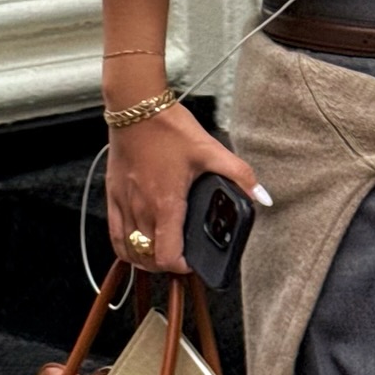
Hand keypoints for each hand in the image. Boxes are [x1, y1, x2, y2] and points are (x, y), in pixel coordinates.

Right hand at [106, 103, 267, 274]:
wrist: (135, 107)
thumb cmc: (168, 128)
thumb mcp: (210, 150)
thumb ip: (239, 175)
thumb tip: (262, 196)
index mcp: (165, 203)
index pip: (166, 256)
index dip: (181, 266)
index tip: (191, 260)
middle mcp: (141, 208)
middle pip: (147, 259)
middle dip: (165, 265)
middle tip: (181, 257)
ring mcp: (124, 203)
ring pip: (128, 251)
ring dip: (144, 260)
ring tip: (161, 254)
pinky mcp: (112, 195)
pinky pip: (114, 234)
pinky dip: (126, 247)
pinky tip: (138, 242)